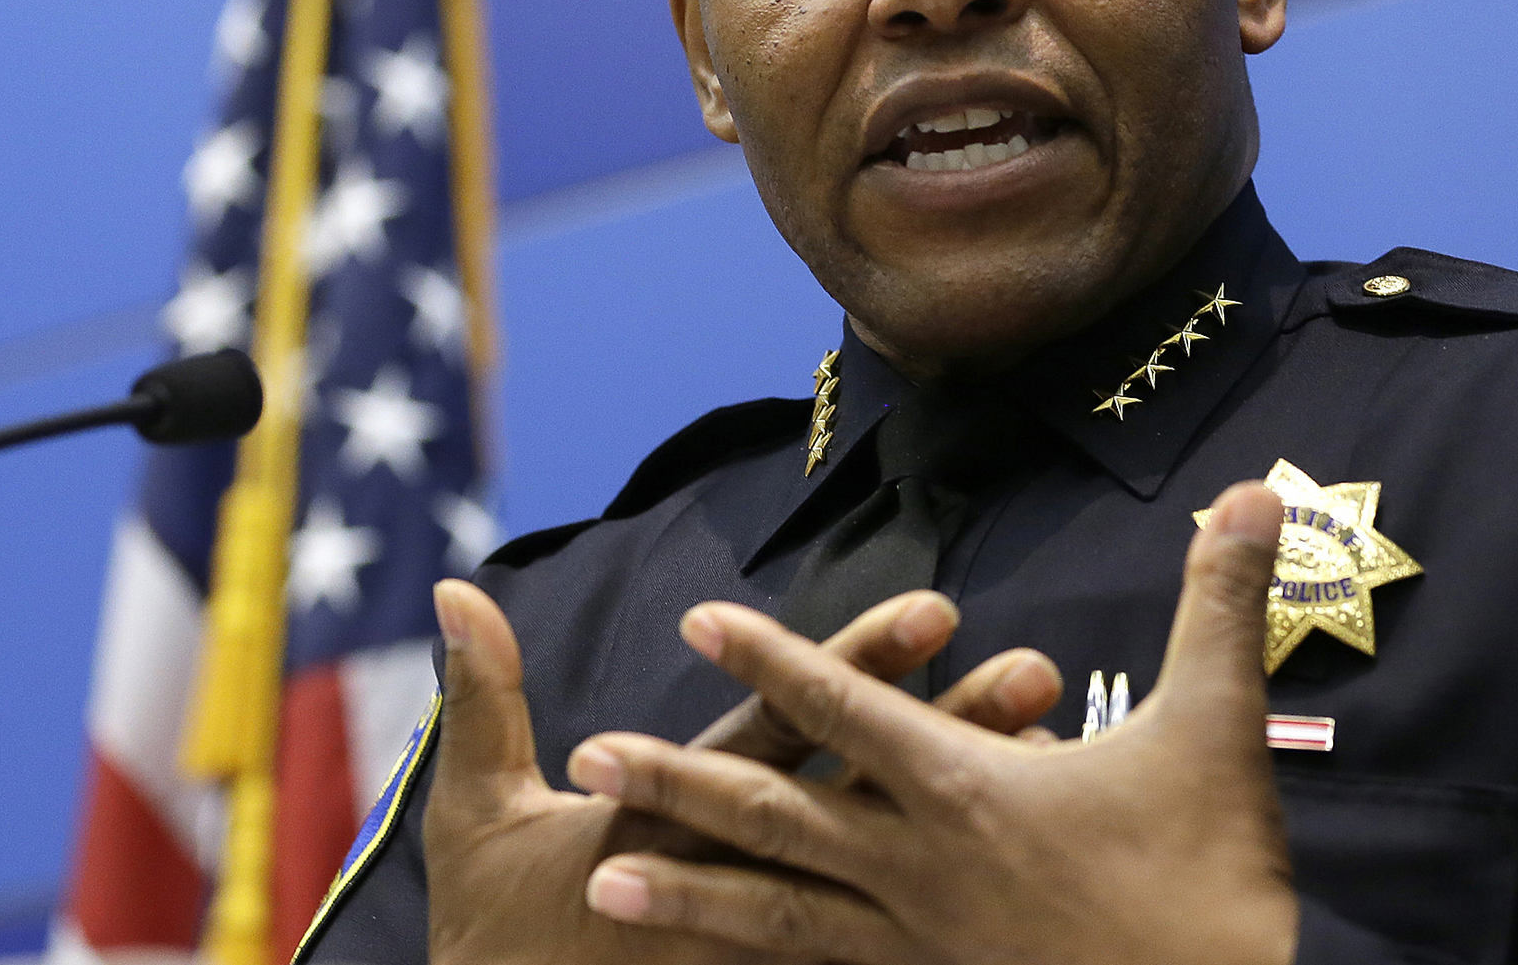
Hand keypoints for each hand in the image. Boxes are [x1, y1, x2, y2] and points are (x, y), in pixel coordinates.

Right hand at [424, 579, 1063, 964]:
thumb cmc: (492, 936)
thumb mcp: (474, 817)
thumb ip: (483, 698)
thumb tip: (455, 589)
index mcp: (670, 824)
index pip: (781, 730)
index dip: (853, 666)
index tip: (936, 608)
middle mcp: (738, 879)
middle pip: (862, 795)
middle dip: (952, 732)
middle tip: (1040, 670)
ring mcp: (773, 948)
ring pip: (898, 872)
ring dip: (977, 814)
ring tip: (1063, 760)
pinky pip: (885, 956)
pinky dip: (957, 924)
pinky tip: (1041, 891)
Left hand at [563, 481, 1298, 964]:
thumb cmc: (1219, 878)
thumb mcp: (1220, 729)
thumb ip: (1220, 604)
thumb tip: (1257, 489)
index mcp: (969, 795)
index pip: (849, 712)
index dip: (771, 660)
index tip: (696, 622)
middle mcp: (920, 871)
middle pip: (775, 818)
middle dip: (678, 785)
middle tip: (585, 763)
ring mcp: (918, 948)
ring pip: (776, 915)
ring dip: (684, 896)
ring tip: (599, 884)